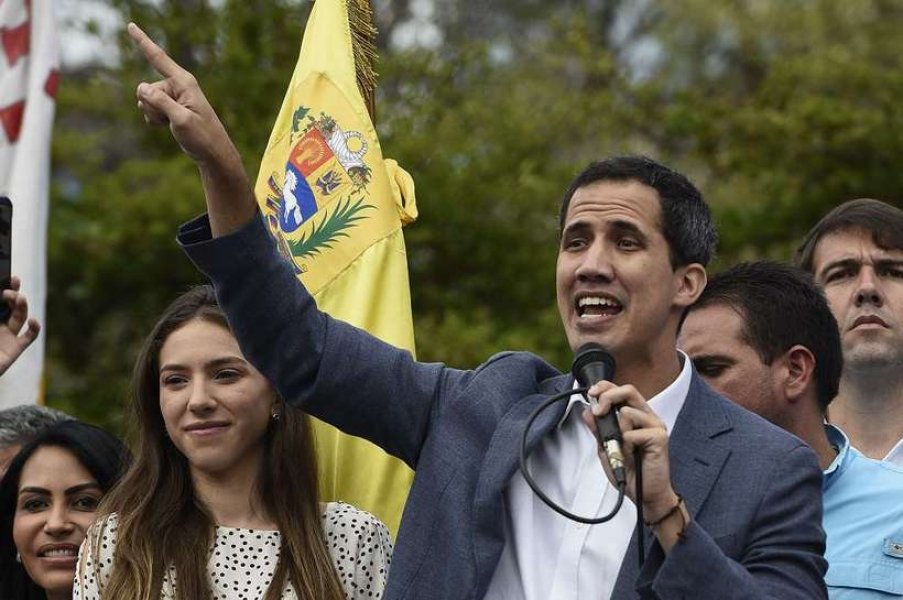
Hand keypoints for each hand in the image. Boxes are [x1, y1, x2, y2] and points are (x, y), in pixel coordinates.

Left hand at [0, 277, 40, 375]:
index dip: (6, 287)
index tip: (10, 278)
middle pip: (11, 305)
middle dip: (13, 294)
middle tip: (10, 290)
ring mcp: (7, 336)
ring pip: (20, 316)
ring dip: (21, 306)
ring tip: (18, 299)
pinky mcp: (15, 349)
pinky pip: (30, 336)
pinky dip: (35, 328)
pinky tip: (33, 320)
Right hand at [127, 22, 254, 235]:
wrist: (213, 154)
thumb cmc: (202, 137)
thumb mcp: (181, 120)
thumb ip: (160, 102)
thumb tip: (141, 87)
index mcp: (184, 82)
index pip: (158, 58)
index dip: (142, 41)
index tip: (130, 26)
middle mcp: (178, 86)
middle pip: (146, 89)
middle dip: (150, 105)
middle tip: (171, 119)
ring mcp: (174, 97)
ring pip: (145, 100)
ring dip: (153, 114)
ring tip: (174, 124)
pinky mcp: (170, 107)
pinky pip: (148, 109)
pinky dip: (153, 119)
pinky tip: (167, 127)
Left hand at [581, 381, 678, 519]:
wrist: (645, 495)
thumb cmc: (629, 472)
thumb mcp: (607, 449)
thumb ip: (599, 431)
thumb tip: (587, 412)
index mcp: (636, 416)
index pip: (622, 391)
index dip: (606, 387)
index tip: (592, 393)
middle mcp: (647, 417)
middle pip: (629, 390)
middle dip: (608, 396)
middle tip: (598, 410)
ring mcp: (655, 426)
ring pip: (627, 412)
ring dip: (618, 433)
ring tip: (623, 450)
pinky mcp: (660, 437)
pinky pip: (633, 433)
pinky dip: (626, 446)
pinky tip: (632, 455)